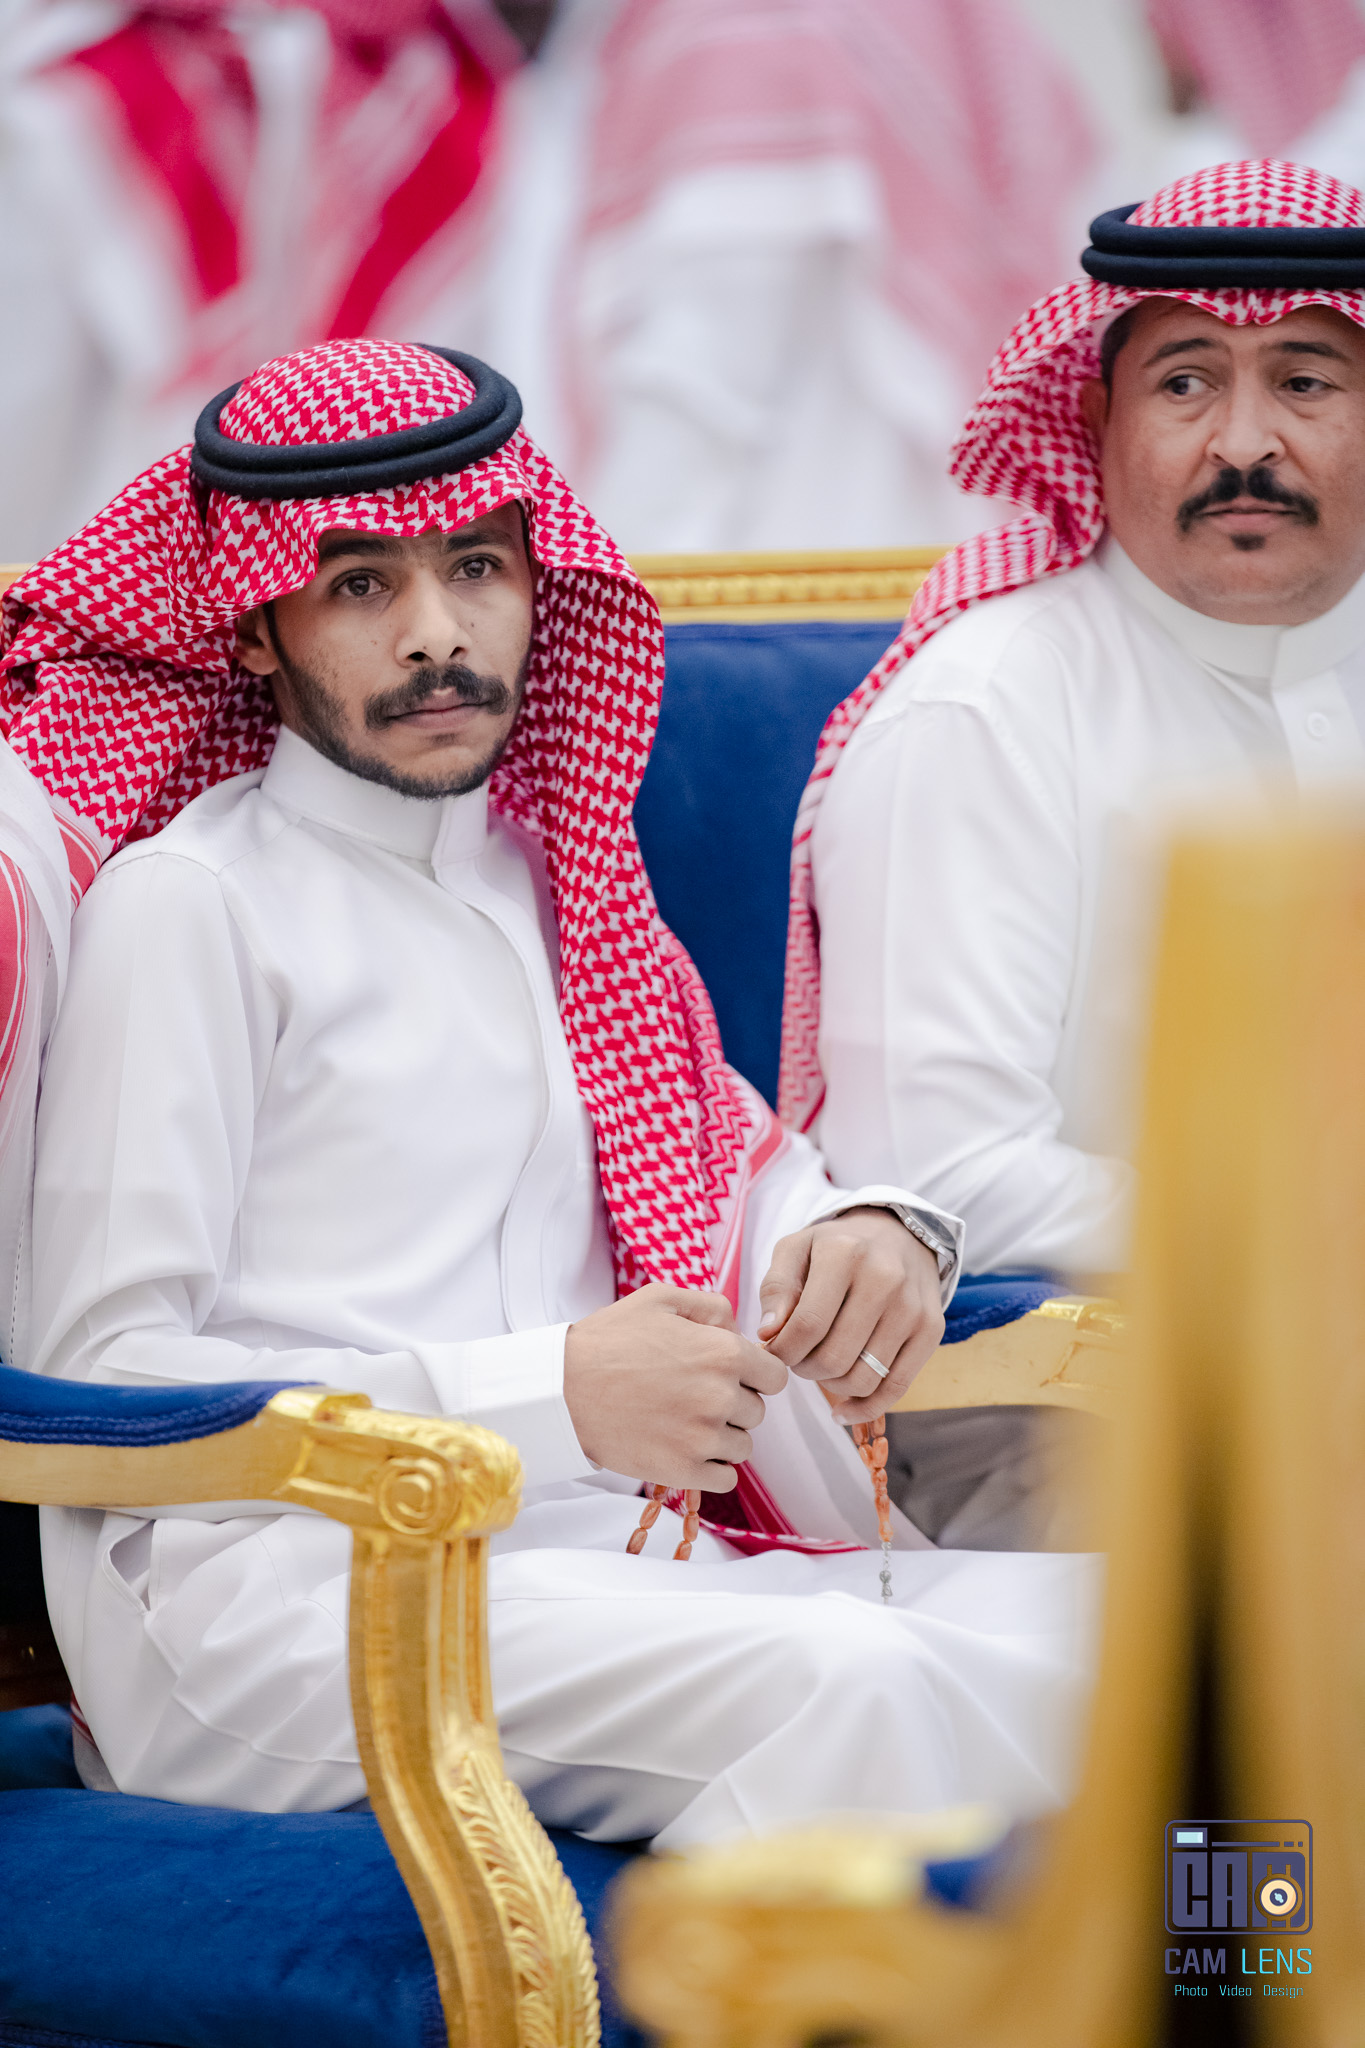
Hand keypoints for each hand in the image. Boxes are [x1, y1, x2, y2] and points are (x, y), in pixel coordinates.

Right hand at [564, 1283, 787, 1489]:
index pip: (775, 1376)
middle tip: (692, 1397)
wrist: (562, 1390)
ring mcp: (703, 1438)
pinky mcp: (683, 1470)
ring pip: (742, 1446)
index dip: (754, 1375)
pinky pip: (725, 1478)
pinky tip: (683, 1449)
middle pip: (757, 1412)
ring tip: (682, 1422)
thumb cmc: (609, 1340)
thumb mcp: (660, 1299)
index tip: (729, 1377)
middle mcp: (721, 1396)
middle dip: (733, 1405)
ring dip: (721, 1437)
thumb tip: (739, 1328)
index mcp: (724, 1352)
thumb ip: (711, 1306)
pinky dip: (710, 1468)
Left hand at [757, 1207, 943, 1423]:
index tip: (773, 1351)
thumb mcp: (797, 1249)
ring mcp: (912, 1307)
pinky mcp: (931, 1329)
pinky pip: (896, 1388)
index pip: (807, 1326)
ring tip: (821, 1366)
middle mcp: (884, 1278)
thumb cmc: (837, 1247)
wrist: (899, 1234)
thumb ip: (776, 1288)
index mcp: (844, 1253)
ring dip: (831, 1385)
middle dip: (804, 1369)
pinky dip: (865, 1408)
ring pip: (862, 1379)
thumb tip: (767, 1333)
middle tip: (798, 1358)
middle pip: (834, 1358)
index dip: (783, 1351)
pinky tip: (841, 1410)